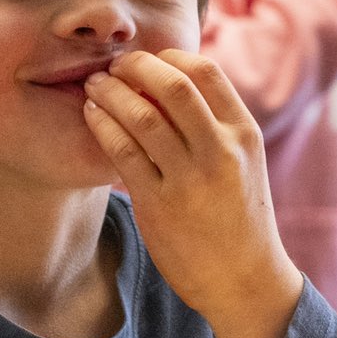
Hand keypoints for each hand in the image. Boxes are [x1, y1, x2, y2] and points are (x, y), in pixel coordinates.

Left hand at [82, 50, 301, 337]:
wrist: (245, 280)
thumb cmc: (238, 218)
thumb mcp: (243, 163)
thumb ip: (215, 126)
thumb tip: (171, 83)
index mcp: (243, 134)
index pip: (206, 73)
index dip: (170, 57)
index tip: (148, 60)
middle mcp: (220, 151)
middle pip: (172, 86)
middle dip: (136, 66)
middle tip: (114, 65)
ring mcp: (190, 178)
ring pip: (142, 116)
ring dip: (110, 92)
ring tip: (94, 85)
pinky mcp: (160, 204)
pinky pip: (123, 152)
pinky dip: (102, 126)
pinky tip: (91, 116)